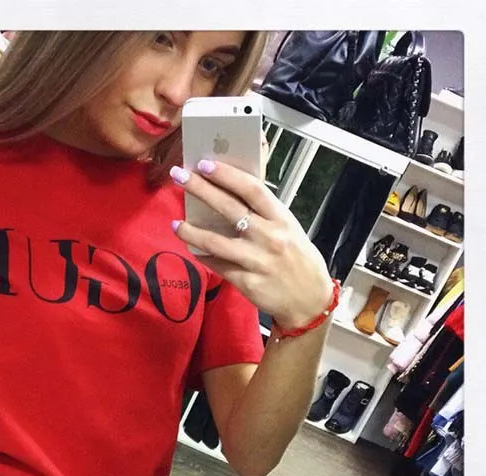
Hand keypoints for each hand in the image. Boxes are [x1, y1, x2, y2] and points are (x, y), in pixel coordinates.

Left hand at [170, 159, 332, 329]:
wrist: (310, 301)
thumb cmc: (300, 261)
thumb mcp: (290, 231)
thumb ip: (266, 216)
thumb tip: (234, 197)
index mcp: (282, 219)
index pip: (252, 189)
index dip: (227, 175)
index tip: (205, 164)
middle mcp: (269, 237)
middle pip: (229, 208)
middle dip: (201, 190)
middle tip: (179, 177)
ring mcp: (256, 261)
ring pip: (215, 242)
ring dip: (191, 231)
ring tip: (175, 224)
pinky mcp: (246, 282)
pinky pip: (217, 266)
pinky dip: (203, 257)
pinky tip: (192, 250)